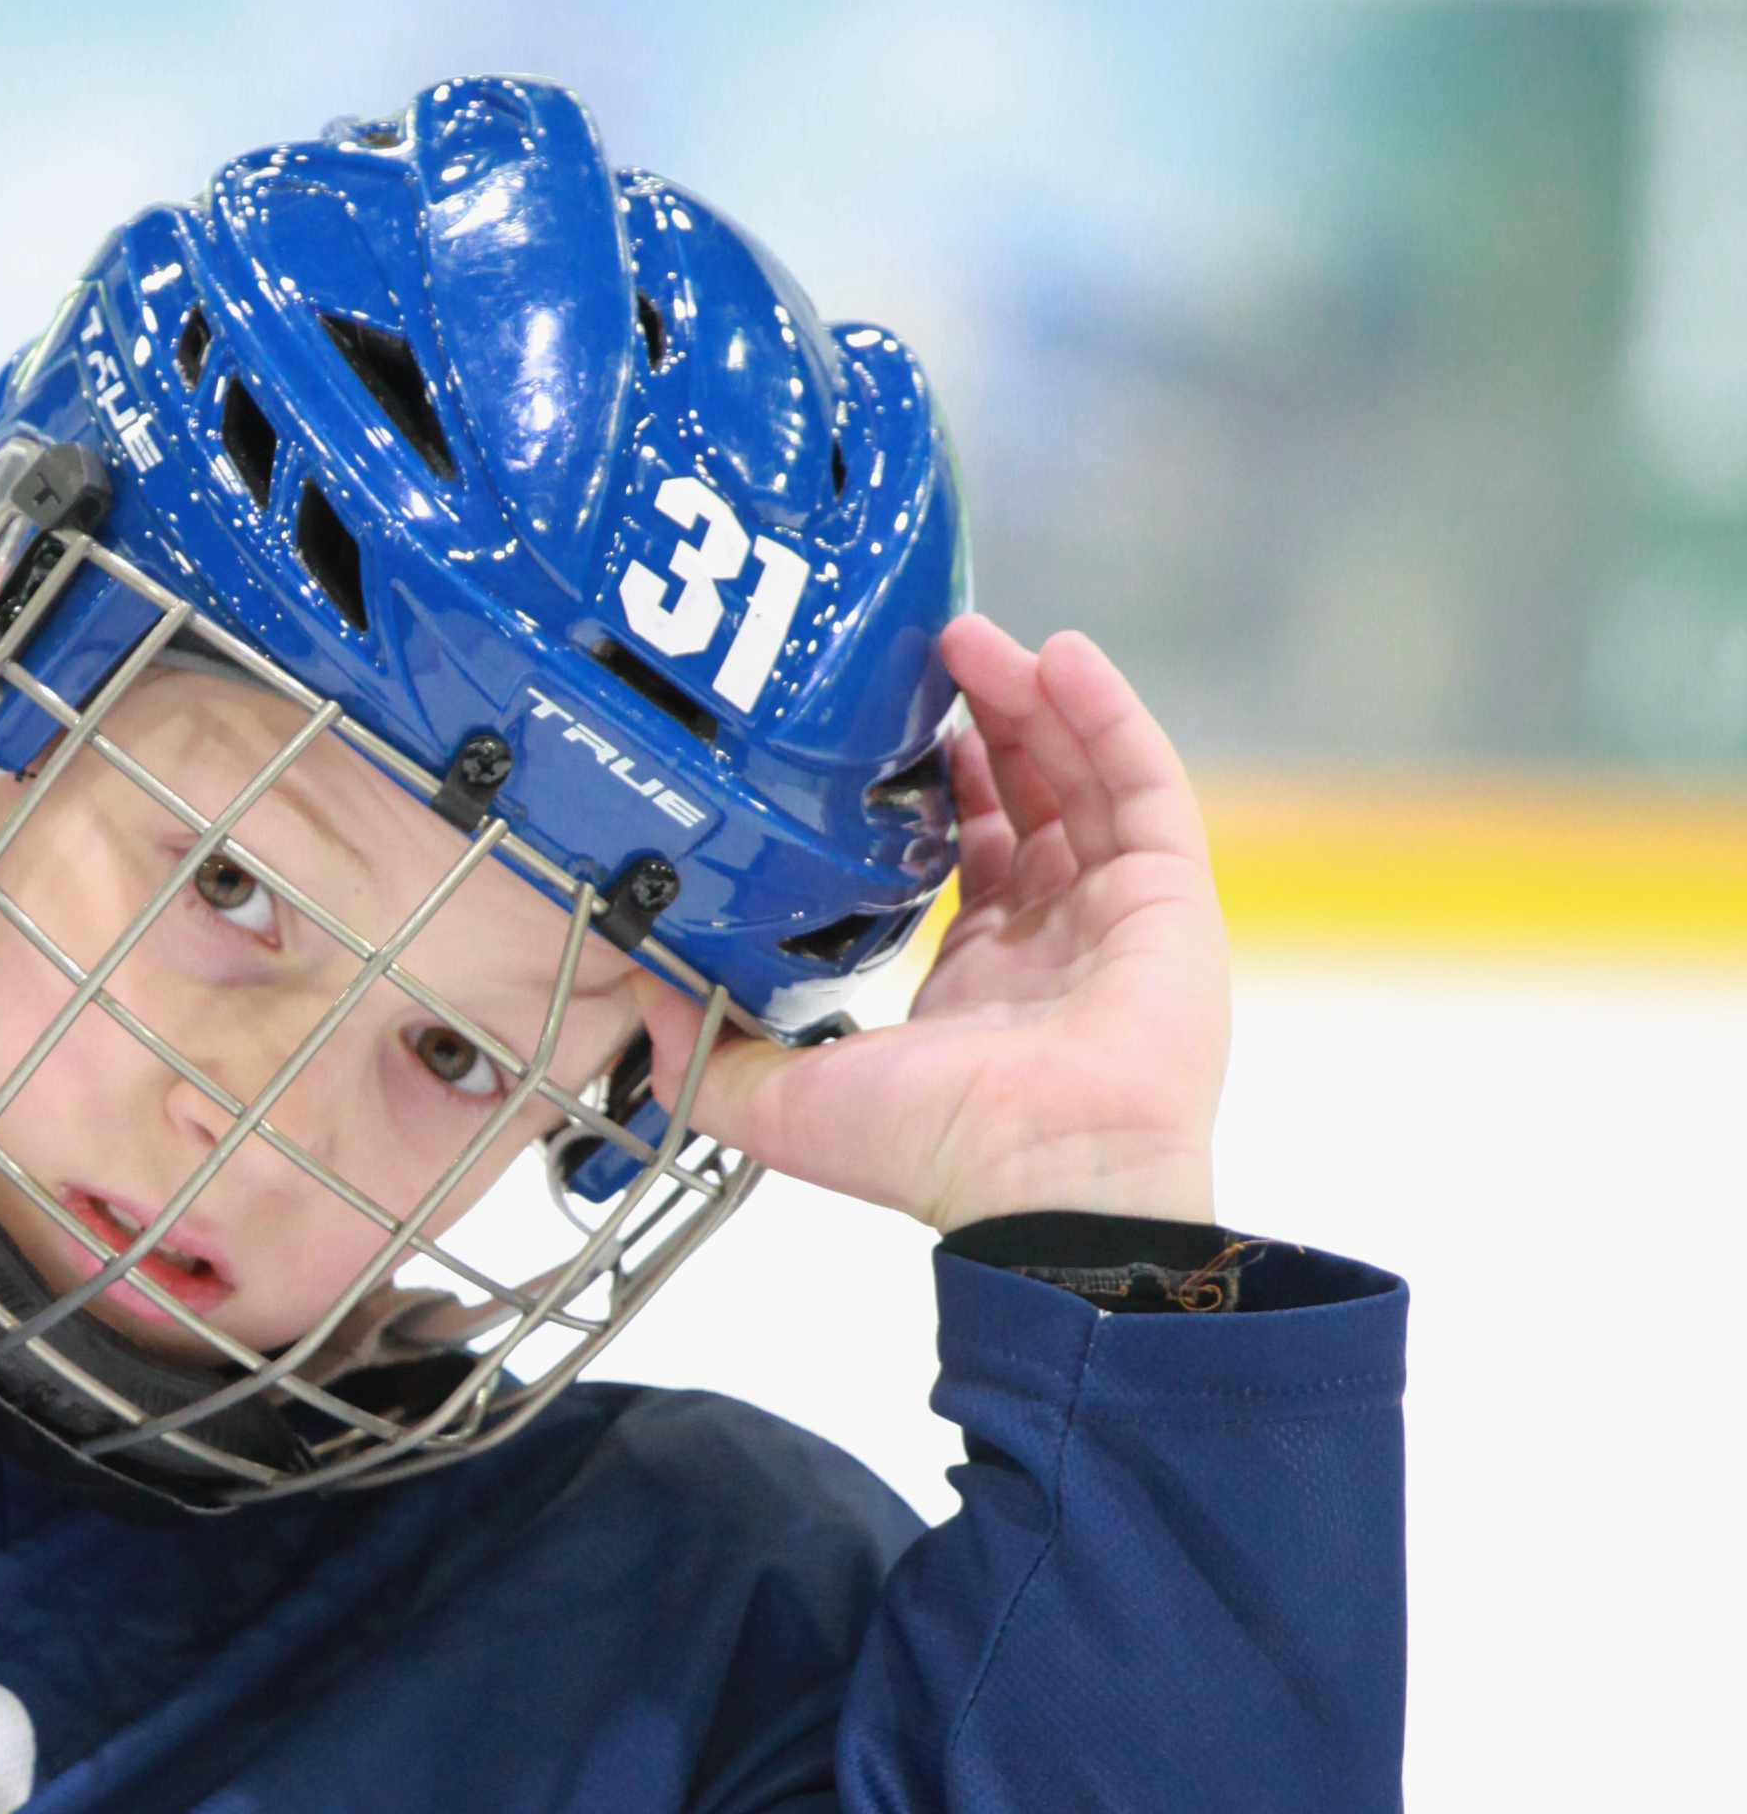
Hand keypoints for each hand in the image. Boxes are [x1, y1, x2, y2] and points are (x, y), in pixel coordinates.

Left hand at [700, 618, 1228, 1233]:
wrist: (1037, 1177)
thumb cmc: (930, 1149)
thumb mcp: (780, 1102)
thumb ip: (706, 1050)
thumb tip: (644, 983)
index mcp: (975, 978)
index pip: (961, 850)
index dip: (930, 782)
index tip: (883, 721)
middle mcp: (1051, 938)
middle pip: (1026, 795)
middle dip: (981, 718)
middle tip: (930, 648)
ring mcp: (1115, 913)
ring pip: (1080, 776)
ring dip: (1033, 699)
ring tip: (978, 636)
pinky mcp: (1169, 896)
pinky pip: (1144, 784)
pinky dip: (1108, 716)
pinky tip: (1064, 658)